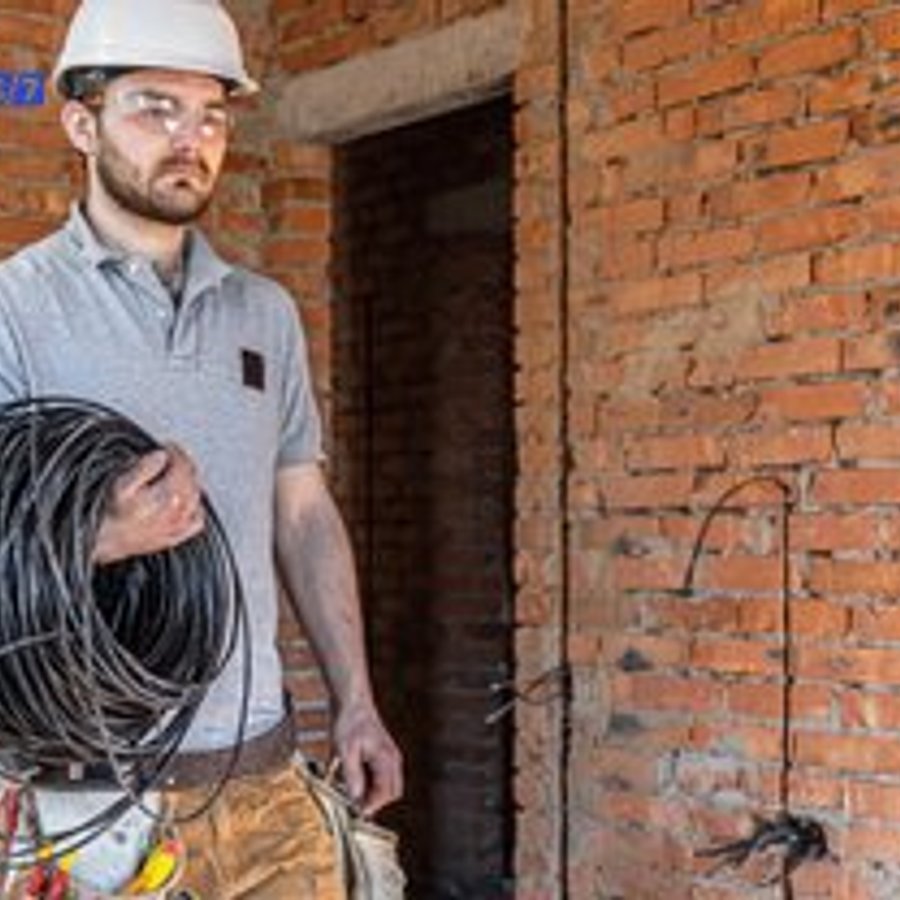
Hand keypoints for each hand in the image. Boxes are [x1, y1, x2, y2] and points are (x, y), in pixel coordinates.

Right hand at [92, 444, 204, 563]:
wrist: (102, 539)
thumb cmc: (110, 513)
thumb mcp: (121, 484)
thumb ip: (144, 467)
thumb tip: (161, 455)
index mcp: (167, 496)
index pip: (182, 466)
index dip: (176, 452)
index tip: (168, 446)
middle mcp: (178, 511)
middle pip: (191, 478)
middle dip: (184, 462)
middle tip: (173, 454)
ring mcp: (180, 525)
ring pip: (197, 495)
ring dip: (190, 480)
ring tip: (179, 472)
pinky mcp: (178, 536)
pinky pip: (198, 519)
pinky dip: (196, 506)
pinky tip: (188, 499)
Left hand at [334, 702, 402, 815]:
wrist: (352, 701)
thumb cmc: (349, 722)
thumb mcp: (346, 750)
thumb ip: (352, 776)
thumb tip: (355, 798)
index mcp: (387, 759)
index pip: (386, 793)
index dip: (372, 805)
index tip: (356, 812)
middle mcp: (392, 759)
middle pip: (392, 792)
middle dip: (376, 802)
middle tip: (355, 806)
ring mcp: (389, 756)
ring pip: (388, 785)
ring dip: (373, 793)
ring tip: (352, 794)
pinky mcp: (383, 753)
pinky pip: (382, 776)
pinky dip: (372, 784)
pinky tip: (355, 780)